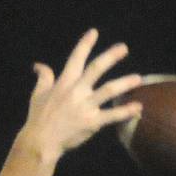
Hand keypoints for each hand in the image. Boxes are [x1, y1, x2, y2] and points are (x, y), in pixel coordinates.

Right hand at [20, 29, 143, 160]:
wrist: (40, 143)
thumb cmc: (38, 118)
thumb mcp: (38, 95)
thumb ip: (43, 77)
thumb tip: (39, 65)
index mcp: (64, 83)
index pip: (76, 59)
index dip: (85, 45)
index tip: (94, 32)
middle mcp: (76, 91)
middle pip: (96, 69)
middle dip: (111, 57)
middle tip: (124, 48)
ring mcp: (85, 107)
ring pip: (109, 90)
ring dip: (125, 83)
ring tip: (138, 79)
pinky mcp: (92, 123)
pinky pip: (112, 115)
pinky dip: (126, 112)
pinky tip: (138, 108)